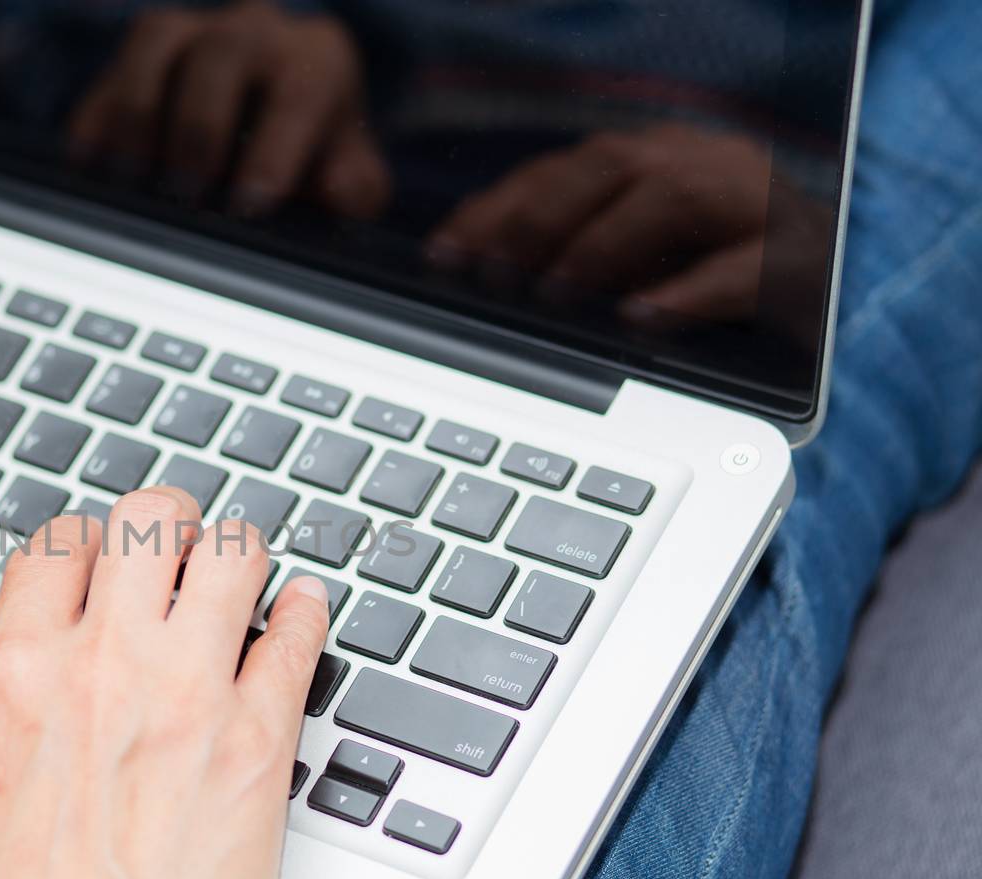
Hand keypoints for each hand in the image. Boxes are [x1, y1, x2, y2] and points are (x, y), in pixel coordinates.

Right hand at [0, 488, 330, 878]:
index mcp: (21, 676)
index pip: (57, 544)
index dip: (80, 542)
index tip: (96, 565)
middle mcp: (107, 666)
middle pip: (149, 522)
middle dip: (163, 523)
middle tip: (173, 549)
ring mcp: (191, 694)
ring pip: (233, 552)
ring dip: (236, 551)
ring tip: (236, 577)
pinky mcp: (261, 738)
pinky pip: (299, 636)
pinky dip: (307, 611)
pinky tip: (299, 612)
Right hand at [67, 1, 389, 218]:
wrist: (273, 137)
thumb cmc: (314, 163)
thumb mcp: (349, 181)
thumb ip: (356, 189)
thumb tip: (340, 191)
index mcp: (317, 58)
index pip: (302, 88)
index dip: (274, 148)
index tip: (250, 204)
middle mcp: (255, 31)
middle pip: (223, 50)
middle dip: (201, 127)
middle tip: (189, 192)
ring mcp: (191, 35)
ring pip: (155, 38)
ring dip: (140, 111)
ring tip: (136, 179)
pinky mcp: (136, 62)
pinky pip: (107, 73)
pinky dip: (95, 122)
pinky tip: (91, 171)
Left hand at [427, 124, 779, 325]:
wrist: (832, 298)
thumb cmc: (713, 282)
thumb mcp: (636, 260)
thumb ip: (572, 249)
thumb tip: (478, 272)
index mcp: (659, 159)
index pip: (563, 168)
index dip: (498, 208)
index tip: (445, 255)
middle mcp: (706, 164)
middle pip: (612, 166)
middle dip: (540, 220)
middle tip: (492, 277)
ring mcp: (759, 206)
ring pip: (675, 199)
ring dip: (602, 247)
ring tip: (554, 294)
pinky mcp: (799, 262)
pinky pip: (743, 269)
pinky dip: (687, 294)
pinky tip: (640, 320)